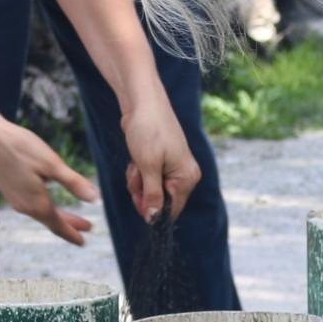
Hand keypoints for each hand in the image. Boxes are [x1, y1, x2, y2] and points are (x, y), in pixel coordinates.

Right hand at [0, 113, 98, 244]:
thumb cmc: (21, 148)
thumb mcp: (52, 164)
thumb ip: (74, 183)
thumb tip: (95, 200)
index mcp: (38, 204)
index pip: (59, 226)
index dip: (73, 234)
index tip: (83, 242)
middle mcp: (25, 207)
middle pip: (51, 221)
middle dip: (70, 225)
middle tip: (88, 227)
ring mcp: (16, 199)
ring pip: (42, 213)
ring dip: (59, 216)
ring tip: (74, 218)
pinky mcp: (10, 190)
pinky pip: (33, 206)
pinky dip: (46, 208)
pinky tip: (49, 202)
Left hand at [119, 89, 200, 225]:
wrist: (143, 101)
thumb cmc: (148, 130)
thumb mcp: (148, 166)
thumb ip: (152, 195)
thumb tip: (154, 220)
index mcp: (187, 178)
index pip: (171, 210)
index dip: (152, 211)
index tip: (136, 199)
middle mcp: (184, 175)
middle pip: (160, 201)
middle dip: (143, 192)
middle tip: (135, 174)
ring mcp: (173, 167)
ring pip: (151, 189)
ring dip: (138, 181)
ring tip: (135, 162)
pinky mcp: (162, 161)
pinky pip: (148, 177)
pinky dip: (139, 171)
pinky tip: (135, 157)